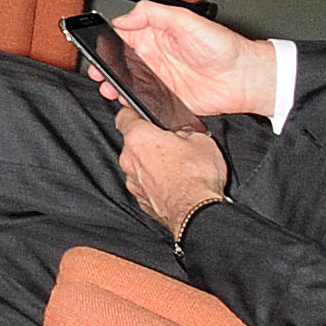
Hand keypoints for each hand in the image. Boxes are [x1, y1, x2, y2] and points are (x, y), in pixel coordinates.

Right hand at [113, 1, 279, 118]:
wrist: (245, 78)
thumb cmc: (222, 46)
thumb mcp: (186, 19)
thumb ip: (152, 13)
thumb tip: (123, 18)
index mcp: (154, 34)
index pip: (121, 35)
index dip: (105, 41)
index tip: (95, 47)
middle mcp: (154, 57)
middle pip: (119, 61)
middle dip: (104, 66)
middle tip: (97, 71)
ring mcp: (159, 79)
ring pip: (127, 82)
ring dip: (114, 85)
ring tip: (108, 88)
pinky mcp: (168, 99)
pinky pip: (144, 101)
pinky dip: (131, 102)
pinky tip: (125, 100)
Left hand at [116, 109, 230, 237]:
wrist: (196, 211)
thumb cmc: (196, 176)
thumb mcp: (201, 140)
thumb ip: (186, 132)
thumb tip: (185, 134)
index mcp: (138, 138)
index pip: (124, 117)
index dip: (133, 114)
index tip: (140, 114)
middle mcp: (129, 159)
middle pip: (134, 144)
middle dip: (151, 144)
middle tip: (172, 147)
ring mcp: (133, 182)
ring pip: (139, 167)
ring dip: (153, 166)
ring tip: (177, 170)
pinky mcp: (142, 200)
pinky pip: (146, 186)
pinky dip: (157, 185)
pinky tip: (175, 186)